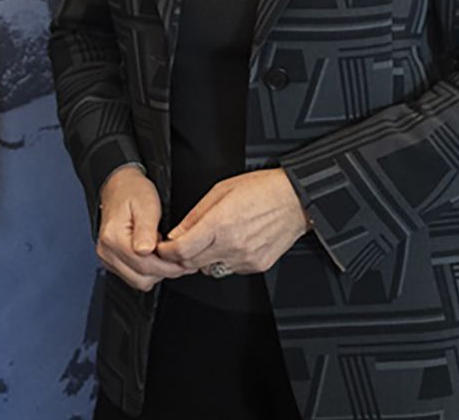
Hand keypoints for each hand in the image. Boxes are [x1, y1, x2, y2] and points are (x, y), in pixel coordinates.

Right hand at [96, 164, 189, 291]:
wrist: (120, 186)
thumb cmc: (133, 192)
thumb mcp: (146, 204)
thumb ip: (146, 229)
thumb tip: (145, 251)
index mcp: (113, 238)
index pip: (145, 265)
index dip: (168, 267)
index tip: (184, 262)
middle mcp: (107, 251)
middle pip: (141, 279)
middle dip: (164, 272)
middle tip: (180, 260)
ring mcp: (108, 258)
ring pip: (138, 281)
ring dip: (156, 273)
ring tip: (168, 255)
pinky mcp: (112, 261)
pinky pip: (134, 276)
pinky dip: (148, 271)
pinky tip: (156, 256)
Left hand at [156, 169, 307, 276]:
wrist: (295, 199)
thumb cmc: (261, 189)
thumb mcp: (220, 190)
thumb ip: (195, 215)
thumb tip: (176, 233)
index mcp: (219, 224)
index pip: (181, 251)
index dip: (166, 252)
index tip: (163, 247)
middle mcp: (231, 245)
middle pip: (192, 264)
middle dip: (181, 256)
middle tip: (182, 244)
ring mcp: (245, 258)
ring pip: (210, 269)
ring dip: (203, 259)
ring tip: (212, 240)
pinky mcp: (256, 266)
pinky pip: (230, 269)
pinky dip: (224, 260)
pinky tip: (232, 243)